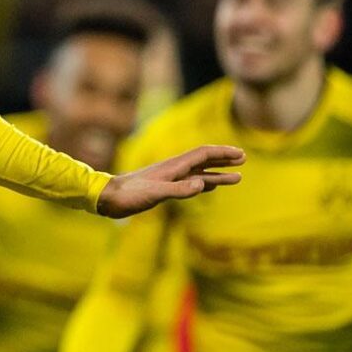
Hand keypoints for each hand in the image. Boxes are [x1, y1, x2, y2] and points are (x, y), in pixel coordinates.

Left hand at [97, 145, 244, 217]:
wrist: (108, 198)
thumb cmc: (129, 195)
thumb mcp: (155, 194)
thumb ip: (179, 190)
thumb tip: (203, 183)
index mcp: (173, 166)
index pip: (203, 154)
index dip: (222, 153)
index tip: (241, 154)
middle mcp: (173, 169)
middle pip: (203, 160)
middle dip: (224, 158)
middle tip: (244, 158)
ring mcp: (169, 178)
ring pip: (199, 172)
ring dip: (218, 173)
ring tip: (238, 176)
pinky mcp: (164, 188)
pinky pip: (190, 183)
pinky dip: (204, 183)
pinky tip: (210, 186)